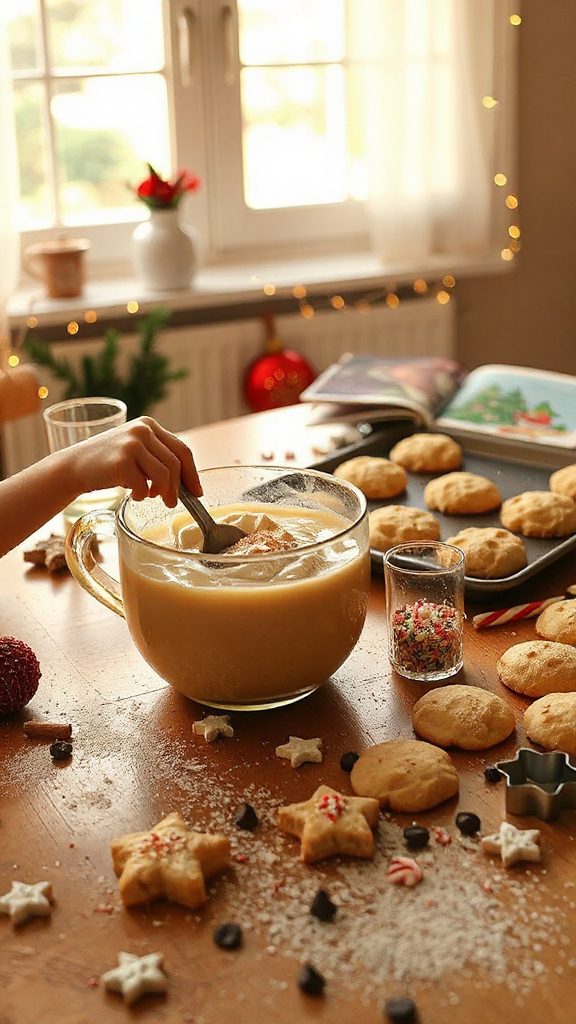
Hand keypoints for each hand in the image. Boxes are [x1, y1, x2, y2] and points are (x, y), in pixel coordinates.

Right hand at [65, 417, 201, 506]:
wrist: (73, 466)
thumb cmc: (107, 463)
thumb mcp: (135, 451)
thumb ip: (157, 458)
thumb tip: (186, 484)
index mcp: (149, 425)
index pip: (182, 449)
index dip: (192, 473)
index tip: (197, 491)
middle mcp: (143, 430)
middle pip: (175, 463)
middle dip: (178, 488)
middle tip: (172, 503)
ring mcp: (132, 444)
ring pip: (164, 474)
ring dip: (163, 493)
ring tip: (152, 498)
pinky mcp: (122, 460)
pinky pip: (145, 485)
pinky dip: (142, 495)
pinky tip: (133, 494)